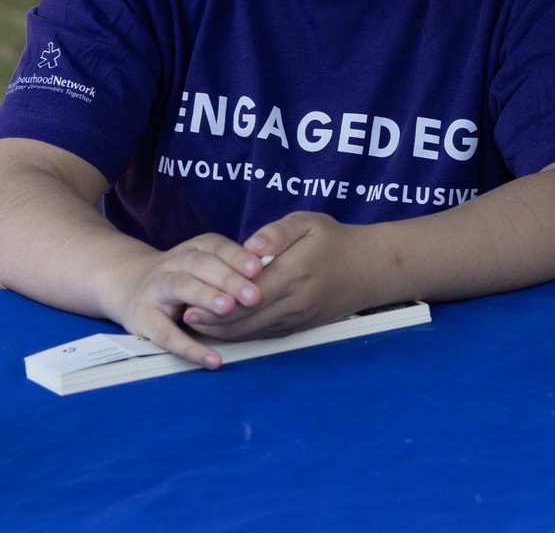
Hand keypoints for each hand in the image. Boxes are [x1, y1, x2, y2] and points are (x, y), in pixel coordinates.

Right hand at [110, 235, 266, 368]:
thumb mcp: (206, 262)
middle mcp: (174, 263)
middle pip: (200, 265)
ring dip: (205, 297)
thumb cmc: (183, 276)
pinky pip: (166, 335)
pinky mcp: (143, 319)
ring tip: (229, 309)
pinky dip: (189, 347)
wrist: (129, 285)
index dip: (237, 256)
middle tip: (253, 295)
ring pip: (180, 287)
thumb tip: (271, 273)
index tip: (259, 267)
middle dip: (228, 278)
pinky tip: (213, 358)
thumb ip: (232, 268)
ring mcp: (156, 289)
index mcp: (196, 248)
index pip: (217, 247)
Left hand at [183, 212, 364, 341]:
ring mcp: (295, 319)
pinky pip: (261, 335)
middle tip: (182, 317)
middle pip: (244, 320)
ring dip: (221, 332)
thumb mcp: (308, 222)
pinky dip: (238, 333)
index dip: (217, 302)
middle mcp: (294, 302)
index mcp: (294, 273)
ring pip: (251, 333)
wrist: (369, 269)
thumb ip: (276, 233)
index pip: (248, 295)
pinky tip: (221, 327)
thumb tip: (247, 247)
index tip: (190, 299)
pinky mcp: (296, 328)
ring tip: (194, 325)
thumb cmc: (335, 241)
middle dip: (211, 321)